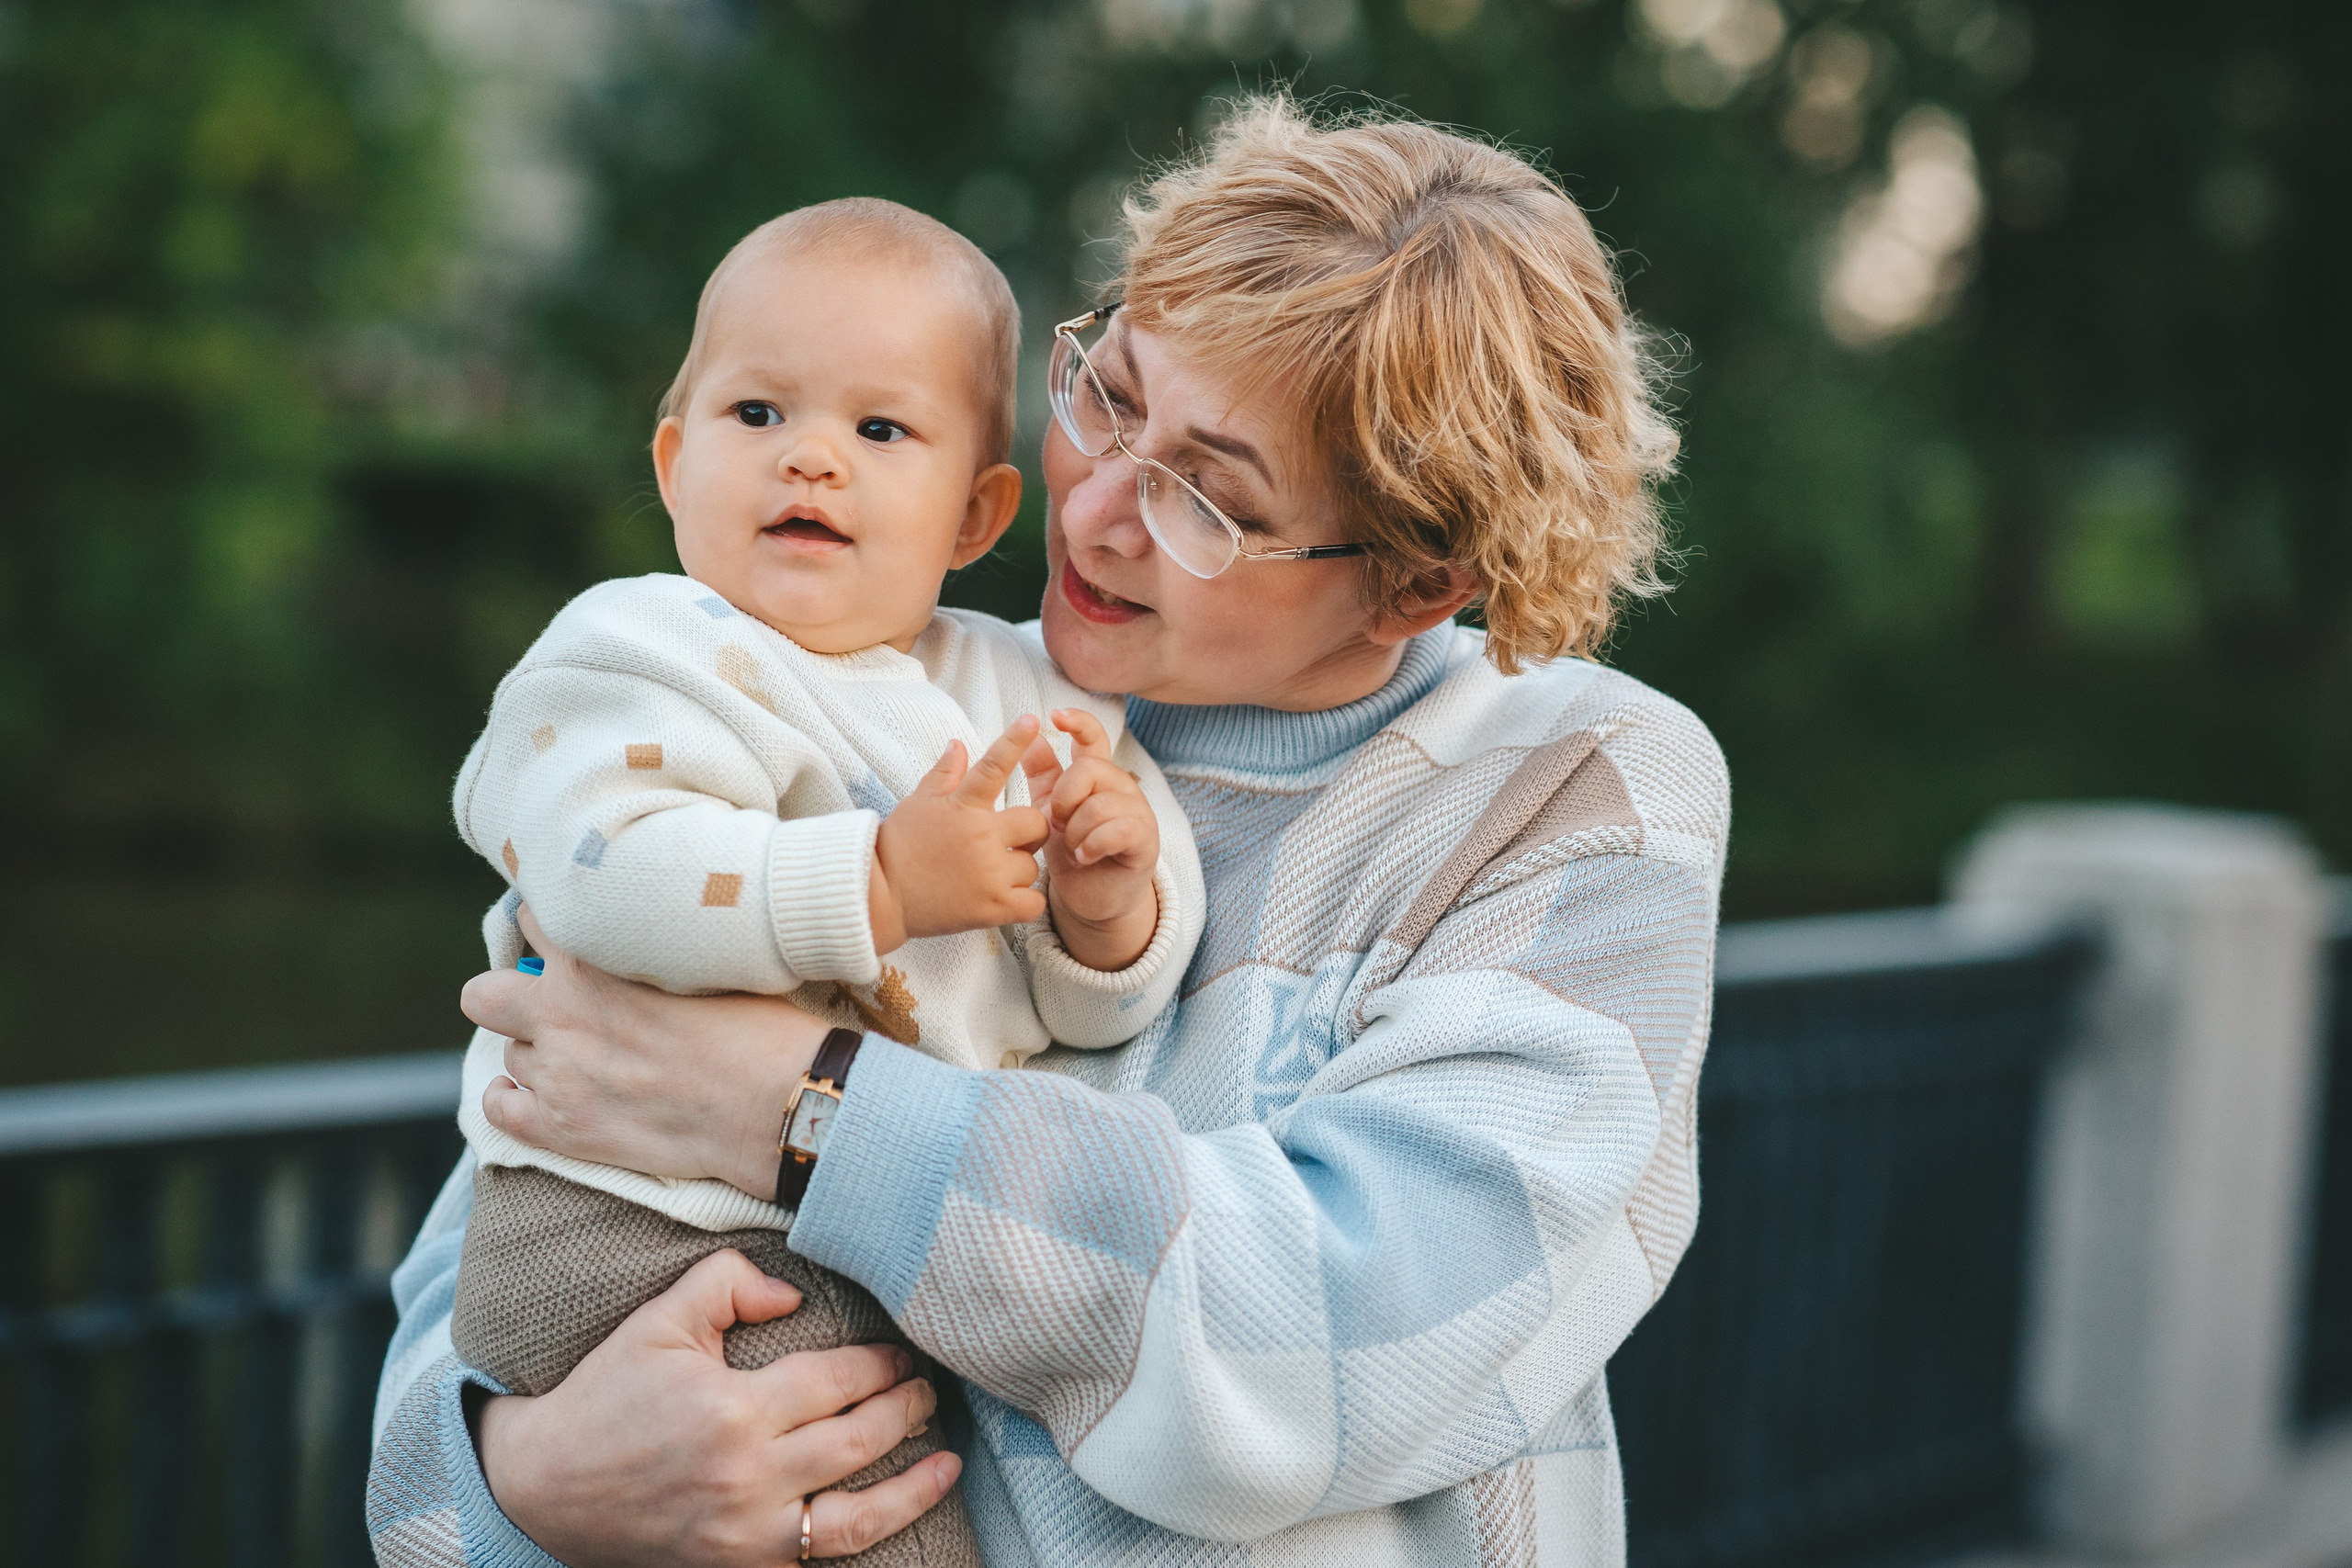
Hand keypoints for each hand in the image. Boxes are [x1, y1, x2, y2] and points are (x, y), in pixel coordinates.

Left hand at [465, 906, 829, 1200]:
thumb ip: (644, 949)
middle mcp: (559, 1013)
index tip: (571, 944)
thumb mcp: (699, 959)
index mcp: (590, 959)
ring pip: (508, 1053)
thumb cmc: (756, 1026)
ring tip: (585, 1060)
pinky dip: (510, 1101)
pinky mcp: (562, 1129)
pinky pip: (499, 1111)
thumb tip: (634, 944)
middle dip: (511, 996)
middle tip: (555, 1007)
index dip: (553, 932)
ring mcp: (556, 1075)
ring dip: (537, 1052)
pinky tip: (535, 1096)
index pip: (535, 922)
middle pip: (484, 995)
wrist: (776, 1102)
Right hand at [476, 1249, 959, 1565]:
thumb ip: (729, 1283)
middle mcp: (746, 1475)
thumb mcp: (660, 1320)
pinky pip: (822, 1556)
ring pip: (858, 1516)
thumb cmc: (607, 1393)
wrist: (545, 1486)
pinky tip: (902, 1509)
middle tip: (928, 1387)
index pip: (835, 1379)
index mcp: (730, 1408)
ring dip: (915, 1486)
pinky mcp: (739, 1564)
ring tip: (949, 1459)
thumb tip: (796, 1294)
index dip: (879, 1363)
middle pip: (859, 1439)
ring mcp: (745, 1531)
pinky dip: (872, 1534)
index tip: (903, 1350)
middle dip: (906, 1409)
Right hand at [874, 716, 1051, 941]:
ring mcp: (989, 875)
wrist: (880, 897)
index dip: (1014, 741)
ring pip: (1032, 866)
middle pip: (1035, 824)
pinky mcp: (992, 908)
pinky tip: (1003, 898)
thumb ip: (944, 774)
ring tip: (988, 876)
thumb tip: (959, 744)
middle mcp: (981, 838)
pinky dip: (1024, 902)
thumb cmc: (898, 847)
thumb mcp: (918, 804)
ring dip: (1017, 870)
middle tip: (1007, 842)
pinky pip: (1033, 902)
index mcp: (963, 808)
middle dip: (1027, 832)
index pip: (993, 767)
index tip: (1032, 720)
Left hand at [1021, 708, 1160, 971]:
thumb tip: (1031, 735)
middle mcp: (1120, 787)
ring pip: (1099, 804)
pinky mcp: (1145, 840)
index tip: (1055, 716)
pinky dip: (1093, 845)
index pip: (1093, 736)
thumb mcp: (1050, 809)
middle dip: (1064, 798)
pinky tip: (1085, 857)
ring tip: (1073, 850)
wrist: (1091, 897)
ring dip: (1076, 832)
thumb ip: (1043, 773)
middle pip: (1090, 769)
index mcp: (1097, 776)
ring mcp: (1137, 812)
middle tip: (1056, 824)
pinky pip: (1117, 830)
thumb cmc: (1073, 850)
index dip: (1077, 721)